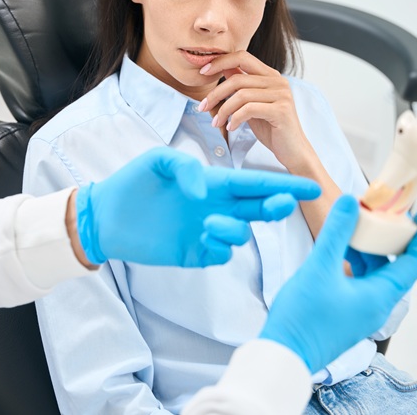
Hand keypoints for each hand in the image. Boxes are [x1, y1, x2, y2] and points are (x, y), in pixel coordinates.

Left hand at [76, 147, 320, 266]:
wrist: (105, 217)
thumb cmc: (131, 184)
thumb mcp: (157, 161)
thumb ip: (185, 166)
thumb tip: (206, 189)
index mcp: (212, 183)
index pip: (255, 183)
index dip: (283, 184)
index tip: (311, 185)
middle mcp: (215, 206)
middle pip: (258, 207)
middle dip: (276, 206)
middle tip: (282, 204)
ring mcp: (206, 231)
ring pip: (241, 233)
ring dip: (235, 229)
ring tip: (209, 223)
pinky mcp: (194, 253)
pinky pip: (220, 254)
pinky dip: (220, 247)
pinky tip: (203, 238)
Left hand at [198, 51, 314, 170]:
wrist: (292, 150)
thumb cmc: (271, 127)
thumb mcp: (251, 103)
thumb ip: (241, 86)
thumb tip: (223, 67)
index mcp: (270, 75)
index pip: (242, 57)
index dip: (220, 61)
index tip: (203, 72)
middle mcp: (278, 81)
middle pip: (237, 78)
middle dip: (215, 93)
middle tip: (202, 107)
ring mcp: (281, 95)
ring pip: (241, 95)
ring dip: (223, 110)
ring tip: (216, 123)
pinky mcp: (281, 110)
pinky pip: (249, 109)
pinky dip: (235, 118)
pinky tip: (231, 127)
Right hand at [259, 195, 416, 372]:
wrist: (284, 354)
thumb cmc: (303, 318)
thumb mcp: (319, 267)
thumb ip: (336, 232)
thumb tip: (350, 201)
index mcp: (380, 296)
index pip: (414, 263)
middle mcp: (377, 305)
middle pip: (393, 266)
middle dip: (385, 238)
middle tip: (375, 215)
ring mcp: (362, 312)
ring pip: (374, 274)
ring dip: (366, 250)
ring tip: (350, 229)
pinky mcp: (347, 314)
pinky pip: (359, 283)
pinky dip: (353, 264)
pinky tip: (335, 252)